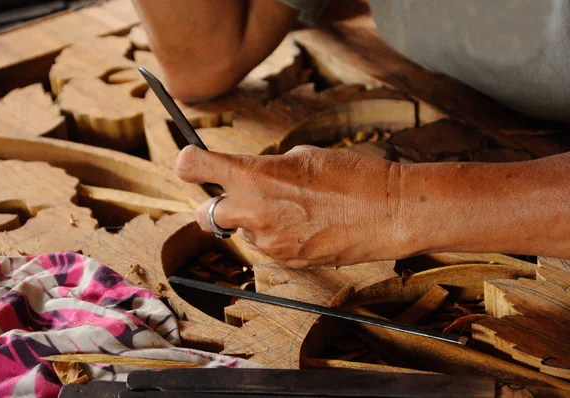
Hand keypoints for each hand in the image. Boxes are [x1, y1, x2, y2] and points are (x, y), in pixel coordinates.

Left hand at [175, 145, 407, 267]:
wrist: (388, 213)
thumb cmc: (353, 175)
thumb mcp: (303, 156)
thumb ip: (267, 168)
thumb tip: (253, 177)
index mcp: (255, 177)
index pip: (194, 166)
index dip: (189, 162)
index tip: (193, 162)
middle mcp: (253, 213)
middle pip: (205, 215)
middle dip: (214, 205)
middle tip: (235, 196)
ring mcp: (270, 243)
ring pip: (241, 232)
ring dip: (253, 221)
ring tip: (292, 208)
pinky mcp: (287, 261)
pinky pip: (268, 246)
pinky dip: (276, 236)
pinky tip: (305, 224)